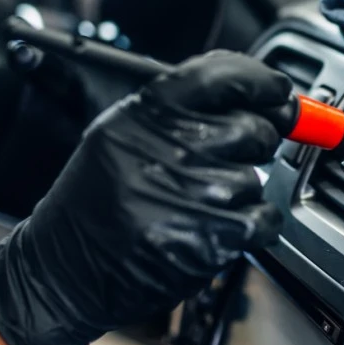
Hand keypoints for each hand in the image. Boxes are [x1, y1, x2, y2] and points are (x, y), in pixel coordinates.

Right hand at [0, 50, 292, 344]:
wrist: (65, 269)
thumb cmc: (95, 203)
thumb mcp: (122, 136)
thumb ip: (184, 111)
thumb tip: (257, 97)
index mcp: (147, 113)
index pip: (224, 75)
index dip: (262, 81)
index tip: (278, 90)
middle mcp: (172, 146)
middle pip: (254, 127)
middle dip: (251, 145)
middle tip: (221, 163)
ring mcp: (195, 192)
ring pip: (259, 176)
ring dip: (241, 193)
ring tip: (197, 205)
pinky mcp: (213, 236)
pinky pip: (266, 218)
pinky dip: (253, 227)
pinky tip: (216, 230)